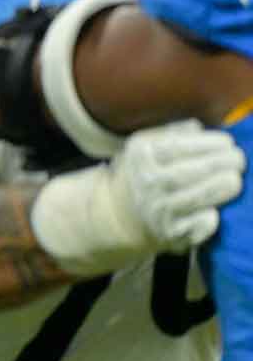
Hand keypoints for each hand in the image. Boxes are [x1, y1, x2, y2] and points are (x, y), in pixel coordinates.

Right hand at [115, 120, 245, 251]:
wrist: (123, 213)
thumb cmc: (144, 171)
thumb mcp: (146, 145)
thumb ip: (171, 132)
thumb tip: (198, 127)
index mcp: (140, 155)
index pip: (177, 147)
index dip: (208, 143)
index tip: (228, 141)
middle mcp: (146, 183)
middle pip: (188, 173)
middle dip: (220, 164)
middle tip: (238, 159)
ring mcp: (157, 209)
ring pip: (195, 198)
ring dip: (221, 188)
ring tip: (235, 178)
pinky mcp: (171, 232)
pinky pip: (197, 224)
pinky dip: (209, 219)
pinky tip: (215, 210)